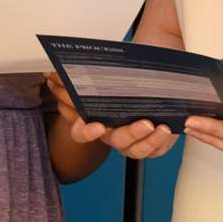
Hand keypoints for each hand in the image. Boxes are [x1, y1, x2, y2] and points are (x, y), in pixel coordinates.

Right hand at [44, 74, 177, 159]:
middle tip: (145, 123)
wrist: (151, 75)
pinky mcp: (149, 145)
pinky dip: (161, 141)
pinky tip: (167, 129)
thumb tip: (55, 70)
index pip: (81, 132)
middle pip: (115, 140)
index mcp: (95, 119)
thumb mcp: (108, 71)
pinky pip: (153, 151)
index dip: (87, 131)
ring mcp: (130, 141)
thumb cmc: (126, 75)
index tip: (98, 125)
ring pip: (135, 150)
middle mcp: (111, 133)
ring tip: (161, 127)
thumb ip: (86, 72)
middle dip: (130, 133)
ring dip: (149, 140)